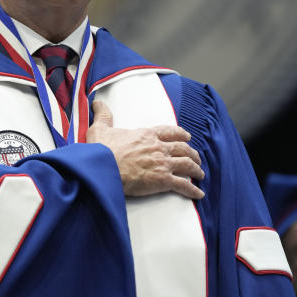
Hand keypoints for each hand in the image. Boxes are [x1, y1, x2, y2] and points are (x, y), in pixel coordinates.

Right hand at [86, 100, 205, 199]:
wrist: (103, 169)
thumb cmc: (101, 150)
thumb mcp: (100, 128)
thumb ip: (103, 115)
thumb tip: (97, 103)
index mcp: (146, 135)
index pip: (169, 132)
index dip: (181, 134)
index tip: (187, 136)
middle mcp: (158, 147)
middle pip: (183, 148)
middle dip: (192, 153)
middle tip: (196, 158)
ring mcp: (162, 164)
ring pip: (187, 164)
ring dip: (195, 169)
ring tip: (199, 174)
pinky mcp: (162, 180)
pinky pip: (183, 185)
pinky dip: (193, 190)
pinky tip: (198, 194)